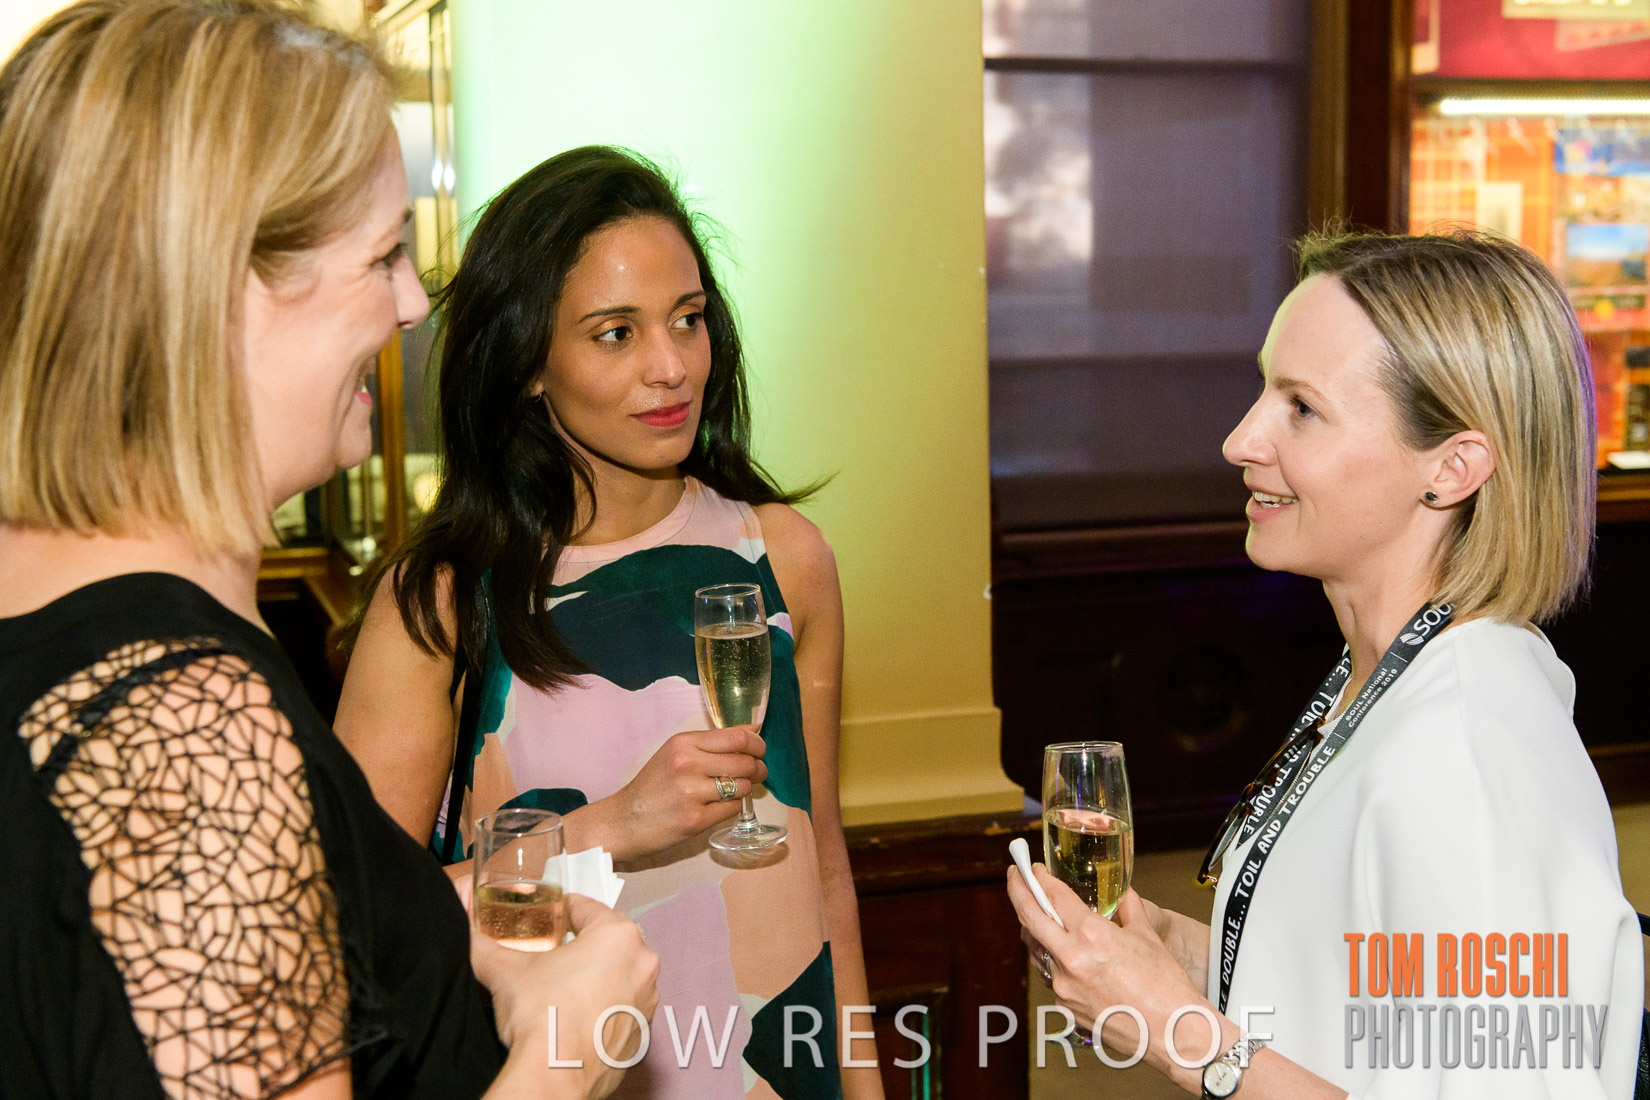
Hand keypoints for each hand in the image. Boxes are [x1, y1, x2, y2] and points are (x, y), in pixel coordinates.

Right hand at [471, 893, 659, 1097]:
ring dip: (596, 980)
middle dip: (581, 948)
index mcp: (617, 936)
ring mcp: (646, 1002)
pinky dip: (604, 1011)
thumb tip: (469, 937)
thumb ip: (483, 946)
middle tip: (554, 957)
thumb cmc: (543, 1019)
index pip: (587, 908)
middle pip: (607, 943)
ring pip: (619, 977)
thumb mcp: (505, 971)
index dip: (563, 910)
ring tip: (563, 991)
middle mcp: (641, 965)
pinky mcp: (642, 1034)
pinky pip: (623, 1011)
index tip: (553, 916)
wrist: (554, 1076)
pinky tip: (576, 1019)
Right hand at [586, 726, 766, 861]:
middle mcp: (687, 764)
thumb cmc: (652, 786)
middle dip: (758, 768)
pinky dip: (733, 806)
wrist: (624, 821)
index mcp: (683, 743)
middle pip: (746, 762)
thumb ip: (712, 743)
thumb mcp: (676, 754)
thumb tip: (753, 731)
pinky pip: (732, 808)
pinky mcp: (695, 820)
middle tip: (757, 773)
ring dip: (746, 789)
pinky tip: (721, 805)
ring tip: (735, 790)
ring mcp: (691, 793)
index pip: (737, 738)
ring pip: (743, 786)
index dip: (757, 745)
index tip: (760, 751)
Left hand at [1007, 867, 1220, 1075]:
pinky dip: (1053, 962)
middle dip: (1017, 891)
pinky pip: (1051, 977)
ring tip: (1035, 914)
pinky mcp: (1065, 1008)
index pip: (1053, 896)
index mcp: (1092, 936)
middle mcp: (1071, 960)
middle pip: (1029, 917)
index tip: (1034, 868)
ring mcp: (1064, 986)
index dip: (1040, 878)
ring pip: (1036, 949)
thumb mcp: (1147, 936)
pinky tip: (1063, 955)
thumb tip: (1122, 892)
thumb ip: (1128, 908)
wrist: (1175, 1033)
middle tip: (1014, 876)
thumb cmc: (1167, 986)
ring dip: (1033, 929)